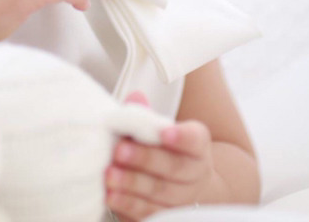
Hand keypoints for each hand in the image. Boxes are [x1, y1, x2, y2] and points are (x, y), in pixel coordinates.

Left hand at [106, 95, 214, 219]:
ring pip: (162, 195)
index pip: (195, 139)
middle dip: (146, 160)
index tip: (163, 133)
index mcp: (197, 146)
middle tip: (120, 151)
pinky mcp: (169, 220)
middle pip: (175, 168)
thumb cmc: (166, 151)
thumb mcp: (161, 130)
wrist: (186, 187)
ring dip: (134, 185)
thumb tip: (135, 98)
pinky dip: (130, 207)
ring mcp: (185, 201)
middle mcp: (196, 175)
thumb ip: (147, 116)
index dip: (181, 137)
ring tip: (110, 176)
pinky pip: (151, 216)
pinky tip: (112, 197)